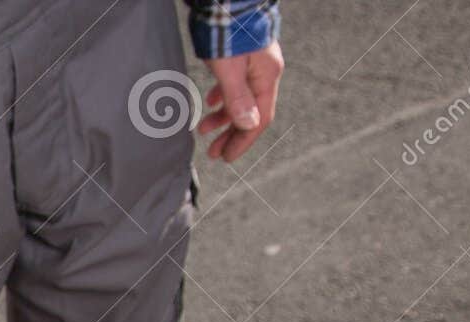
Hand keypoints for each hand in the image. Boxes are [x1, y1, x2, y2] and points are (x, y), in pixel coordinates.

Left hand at [198, 42, 283, 162]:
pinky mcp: (242, 56)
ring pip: (240, 99)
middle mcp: (264, 72)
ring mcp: (254, 64)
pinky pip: (235, 85)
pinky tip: (210, 103)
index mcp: (266, 77)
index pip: (258, 120)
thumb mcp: (229, 69)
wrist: (227, 0)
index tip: (226, 157)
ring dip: (223, 117)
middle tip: (213, 152)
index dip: (242, 141)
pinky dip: (222, 98)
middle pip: (250, 113)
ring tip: (204, 129)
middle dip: (231, 134)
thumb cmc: (228, 32)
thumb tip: (247, 125)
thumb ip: (237, 98)